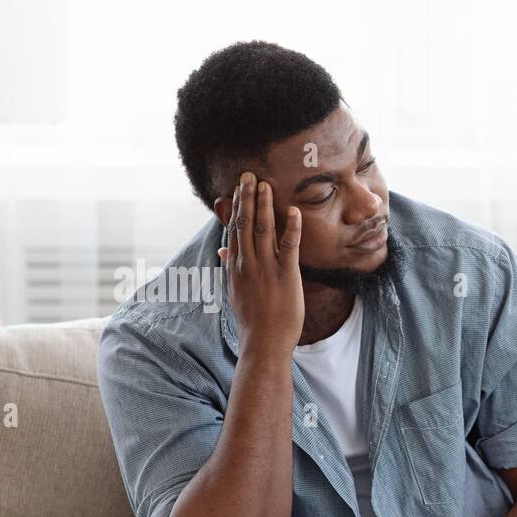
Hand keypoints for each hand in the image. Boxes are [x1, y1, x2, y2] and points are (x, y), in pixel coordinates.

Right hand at [218, 171, 304, 354]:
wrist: (263, 342)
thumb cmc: (252, 320)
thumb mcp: (235, 292)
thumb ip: (230, 269)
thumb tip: (223, 252)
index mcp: (235, 266)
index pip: (234, 230)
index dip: (236, 207)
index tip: (238, 189)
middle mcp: (247, 263)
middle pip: (244, 223)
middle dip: (246, 197)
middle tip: (248, 175)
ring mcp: (266, 268)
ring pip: (263, 229)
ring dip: (264, 205)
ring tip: (265, 184)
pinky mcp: (286, 275)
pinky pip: (289, 246)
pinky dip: (292, 227)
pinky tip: (294, 210)